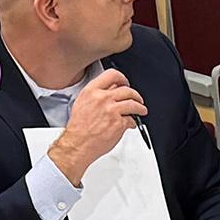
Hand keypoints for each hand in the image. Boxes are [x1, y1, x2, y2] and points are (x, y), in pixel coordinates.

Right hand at [47, 68, 146, 185]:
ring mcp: (112, 110)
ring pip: (133, 103)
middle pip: (127, 90)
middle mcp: (102, 98)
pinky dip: (133, 123)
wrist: (77, 144)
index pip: (112, 75)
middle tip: (137, 99)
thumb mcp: (82, 103)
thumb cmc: (78, 128)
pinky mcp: (119, 123)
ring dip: (140, 107)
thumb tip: (111, 91)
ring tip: (141, 110)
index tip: (125, 82)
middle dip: (135, 95)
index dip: (122, 78)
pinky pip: (131, 120)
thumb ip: (97, 95)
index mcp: (92, 91)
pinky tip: (130, 125)